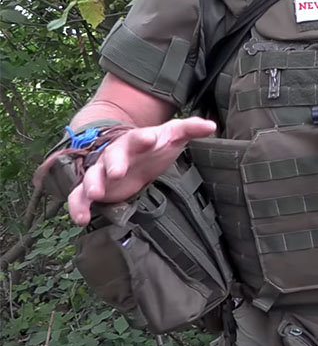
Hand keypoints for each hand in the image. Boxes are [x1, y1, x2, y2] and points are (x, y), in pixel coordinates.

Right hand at [57, 118, 216, 224]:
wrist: (133, 157)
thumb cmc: (155, 147)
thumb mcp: (172, 137)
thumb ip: (189, 129)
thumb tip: (211, 126)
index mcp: (136, 141)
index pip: (139, 137)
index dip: (143, 139)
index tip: (150, 140)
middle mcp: (116, 154)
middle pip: (112, 156)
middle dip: (114, 163)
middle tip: (117, 172)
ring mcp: (102, 171)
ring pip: (92, 176)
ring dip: (92, 184)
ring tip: (95, 194)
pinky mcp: (95, 188)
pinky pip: (79, 196)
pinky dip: (78, 206)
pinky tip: (80, 219)